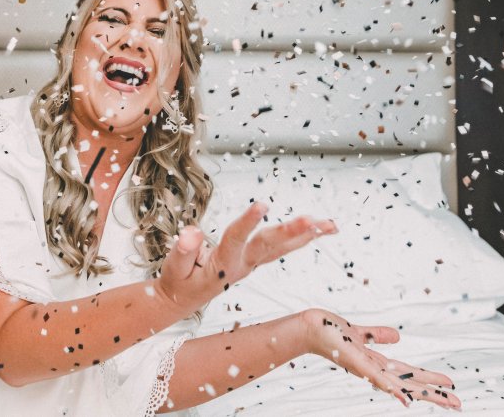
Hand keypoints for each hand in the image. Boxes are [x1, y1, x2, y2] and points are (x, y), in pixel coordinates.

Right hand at [155, 203, 336, 312]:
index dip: (248, 222)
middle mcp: (242, 264)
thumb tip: (192, 231)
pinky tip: (319, 229)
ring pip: (282, 247)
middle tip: (310, 220)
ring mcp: (251, 262)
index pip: (235, 239)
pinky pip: (282, 247)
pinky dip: (302, 238)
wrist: (184, 298)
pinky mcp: (255, 258)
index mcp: (222, 265)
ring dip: (306, 235)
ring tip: (329, 224)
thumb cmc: (178, 282)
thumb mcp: (173, 269)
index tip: (261, 205)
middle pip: (268, 245)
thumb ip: (183, 251)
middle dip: (290, 232)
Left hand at [299, 308, 460, 410]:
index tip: (449, 389)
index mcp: (378, 363)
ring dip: (425, 394)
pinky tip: (408, 401)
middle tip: (458, 404)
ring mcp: (368, 369)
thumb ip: (379, 335)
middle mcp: (375, 370)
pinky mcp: (359, 364)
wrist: (311, 328)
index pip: (409, 374)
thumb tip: (398, 336)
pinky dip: (395, 390)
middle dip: (434, 394)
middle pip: (411, 383)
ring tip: (446, 402)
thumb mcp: (362, 332)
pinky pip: (380, 379)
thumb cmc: (332, 332)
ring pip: (402, 384)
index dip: (429, 381)